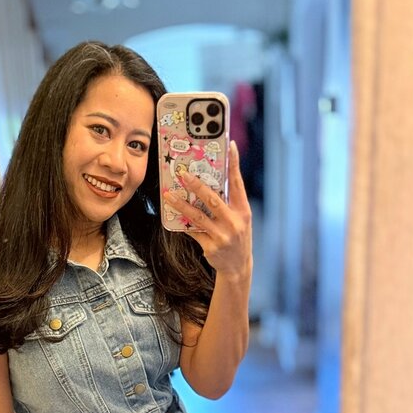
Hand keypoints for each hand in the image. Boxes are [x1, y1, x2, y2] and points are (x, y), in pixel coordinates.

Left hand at [163, 139, 252, 277]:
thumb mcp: (240, 218)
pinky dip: (182, 224)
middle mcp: (234, 222)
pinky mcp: (211, 246)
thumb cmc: (237, 237)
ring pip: (198, 216)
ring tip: (168, 196)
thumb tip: (211, 179)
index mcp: (243, 210)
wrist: (238, 266)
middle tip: (183, 174)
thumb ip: (229, 202)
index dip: (234, 163)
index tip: (229, 145)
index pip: (237, 183)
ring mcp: (222, 235)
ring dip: (181, 205)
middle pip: (213, 199)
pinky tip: (171, 216)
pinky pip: (193, 232)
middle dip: (197, 185)